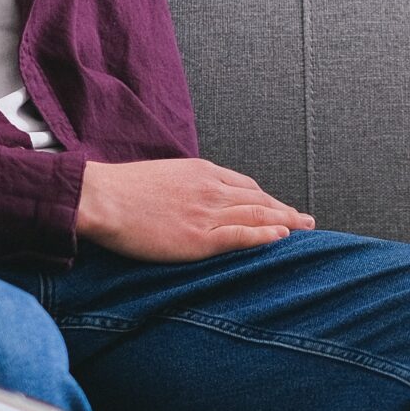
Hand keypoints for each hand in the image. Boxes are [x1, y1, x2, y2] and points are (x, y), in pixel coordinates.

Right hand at [76, 157, 312, 261]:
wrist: (103, 198)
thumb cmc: (124, 189)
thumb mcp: (164, 176)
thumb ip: (185, 185)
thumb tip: (192, 197)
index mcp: (203, 173)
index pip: (246, 187)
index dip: (268, 199)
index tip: (281, 208)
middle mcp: (212, 189)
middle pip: (259, 200)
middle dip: (285, 210)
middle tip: (306, 221)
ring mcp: (207, 213)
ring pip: (257, 215)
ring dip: (286, 222)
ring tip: (305, 229)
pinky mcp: (199, 237)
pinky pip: (240, 235)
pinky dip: (264, 235)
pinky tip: (281, 237)